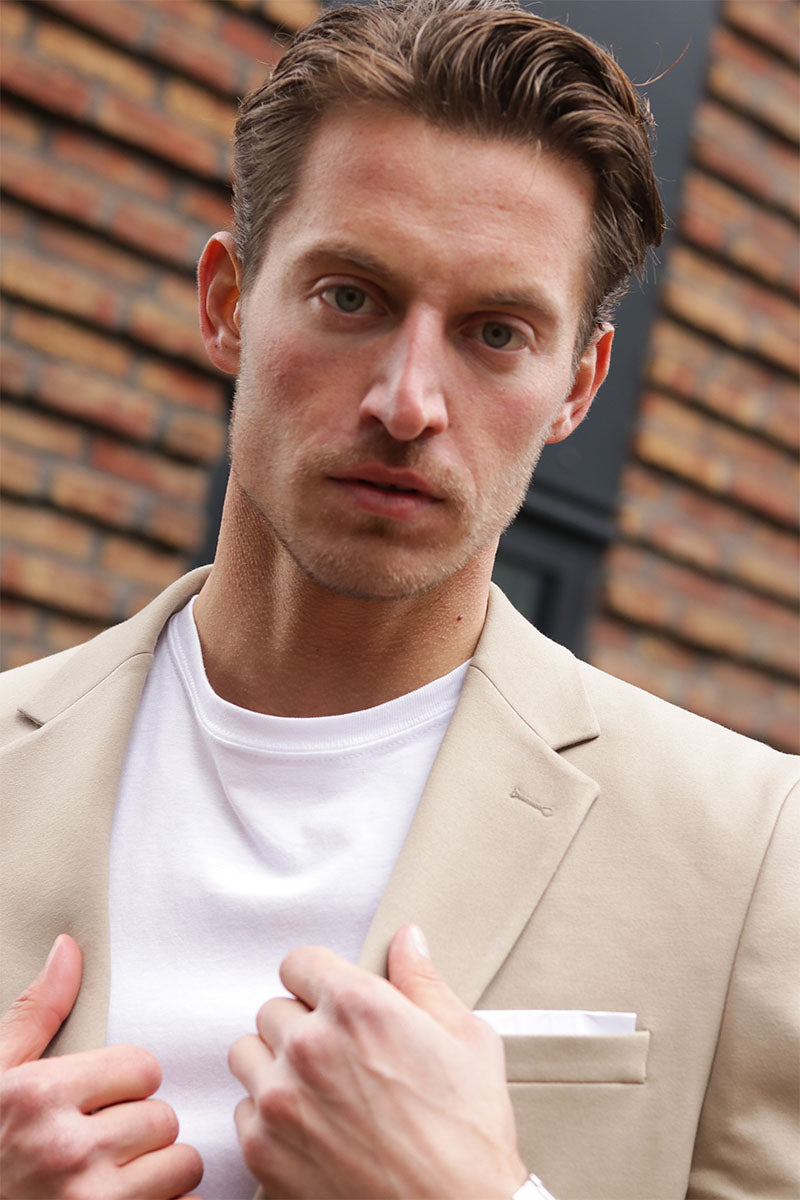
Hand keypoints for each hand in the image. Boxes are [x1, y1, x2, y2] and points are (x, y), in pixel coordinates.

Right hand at [0, 935, 203, 1199]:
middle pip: (163, 1117)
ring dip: (162, 1176)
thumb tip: (69, 946)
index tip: (99, 1106)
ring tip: (119, 1184)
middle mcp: (65, 1151)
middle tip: (104, 1152)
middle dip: (143, 1134)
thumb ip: (36, 1014)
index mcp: (38, 1098)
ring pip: (182, 1166)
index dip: (127, 1086)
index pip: (142, 1067)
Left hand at [229, 924, 526, 1198]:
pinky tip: (311, 1129)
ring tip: (318, 1090)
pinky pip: (243, 1112)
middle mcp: (310, 1046)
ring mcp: (280, 1101)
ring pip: (247, 1055)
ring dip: (275, 1066)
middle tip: (338, 1054)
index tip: (330, 999)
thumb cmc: (468, 1138)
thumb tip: (406, 941)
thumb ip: (424, 982)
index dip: (318, 980)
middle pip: (272, 1009)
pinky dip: (268, 1118)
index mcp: (358, 1007)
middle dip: (302, 1025)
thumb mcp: (467, 1041)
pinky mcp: (263, 1152)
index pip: (298, 963)